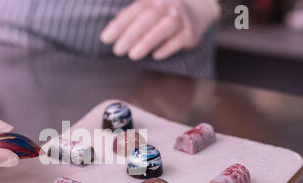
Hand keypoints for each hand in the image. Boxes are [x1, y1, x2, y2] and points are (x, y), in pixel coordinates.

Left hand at [100, 0, 218, 60]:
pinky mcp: (191, 33)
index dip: (119, 25)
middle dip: (130, 35)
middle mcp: (168, 6)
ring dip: (147, 42)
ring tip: (132, 56)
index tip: (105, 39)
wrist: (197, 11)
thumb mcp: (147, 9)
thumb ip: (129, 17)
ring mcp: (181, 18)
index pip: (134, 11)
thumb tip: (110, 32)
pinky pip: (179, 40)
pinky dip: (167, 48)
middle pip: (147, 19)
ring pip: (164, 28)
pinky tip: (155, 56)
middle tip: (117, 51)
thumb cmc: (162, 13)